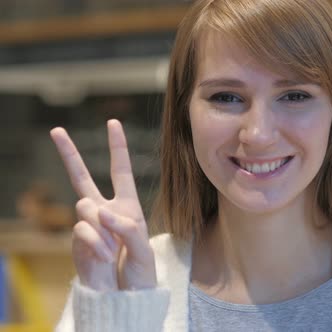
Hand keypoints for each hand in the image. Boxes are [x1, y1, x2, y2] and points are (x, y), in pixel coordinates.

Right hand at [50, 119, 155, 290]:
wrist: (123, 295)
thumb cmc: (139, 271)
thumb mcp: (144, 248)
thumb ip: (127, 228)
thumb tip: (100, 211)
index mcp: (127, 205)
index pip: (120, 171)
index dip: (117, 147)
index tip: (112, 122)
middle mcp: (104, 210)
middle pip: (82, 177)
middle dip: (68, 154)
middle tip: (55, 130)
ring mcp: (88, 224)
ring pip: (86, 205)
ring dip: (105, 228)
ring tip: (116, 251)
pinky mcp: (77, 239)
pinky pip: (83, 229)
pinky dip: (98, 243)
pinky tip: (106, 257)